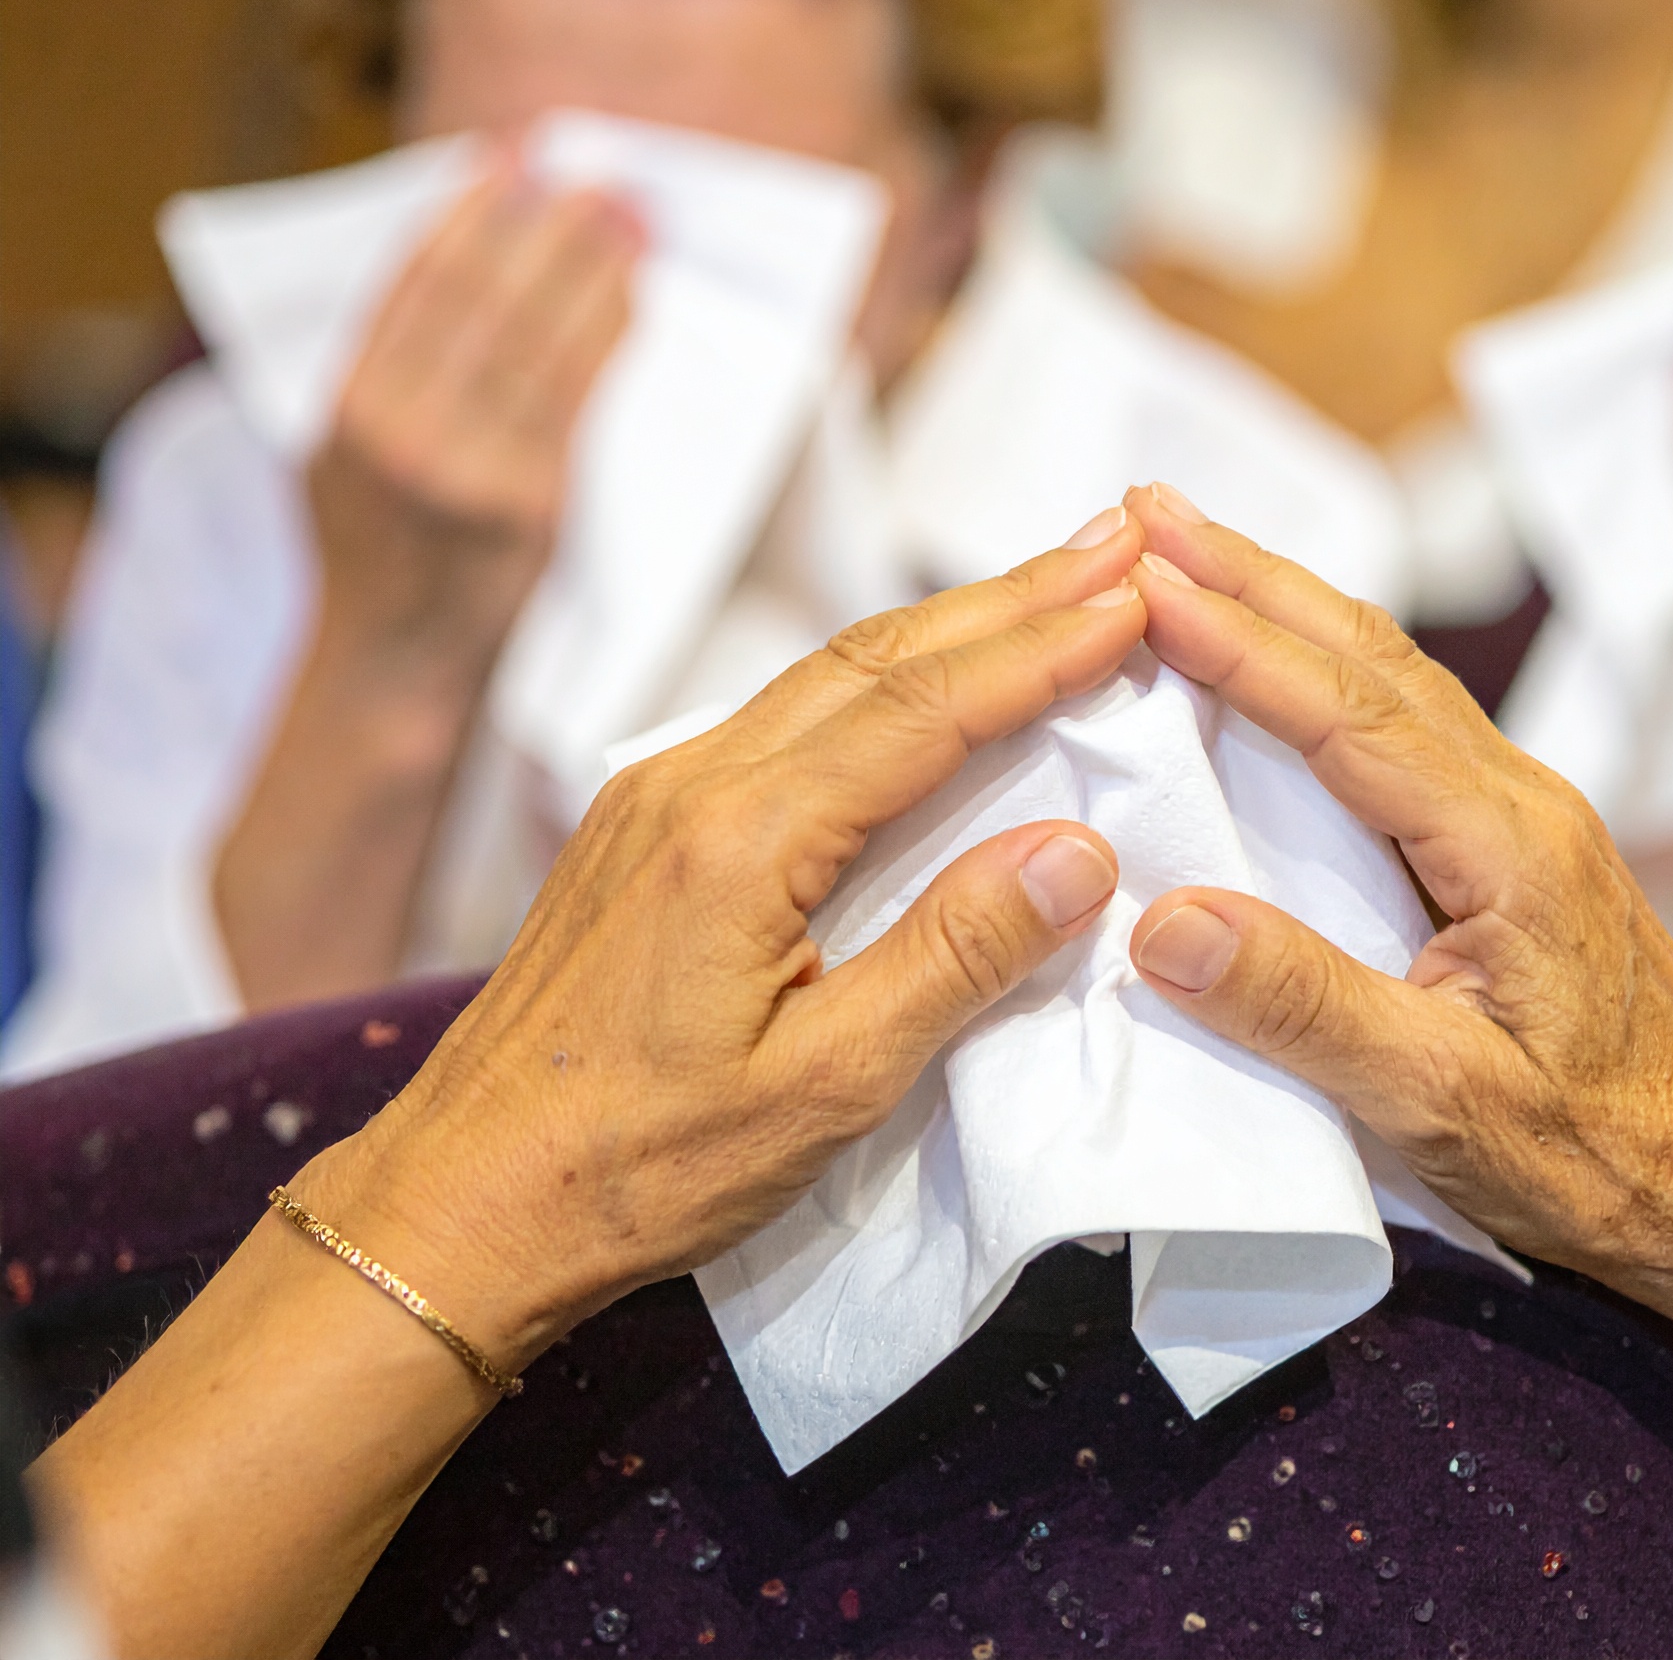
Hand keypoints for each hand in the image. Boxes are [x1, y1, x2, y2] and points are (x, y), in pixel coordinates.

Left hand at [290, 510, 1150, 1368]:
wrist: (463, 1201)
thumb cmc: (640, 1167)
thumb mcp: (824, 1089)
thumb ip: (952, 960)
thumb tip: (1078, 853)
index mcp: (742, 839)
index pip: (924, 710)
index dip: (1040, 651)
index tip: (1135, 599)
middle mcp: (692, 784)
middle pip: (876, 656)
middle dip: (1008, 597)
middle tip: (1116, 544)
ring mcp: (656, 795)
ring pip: (825, 674)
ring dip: (946, 627)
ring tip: (1047, 590)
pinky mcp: (640, 825)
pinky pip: (782, 716)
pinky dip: (880, 679)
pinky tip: (924, 683)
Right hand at [308, 151, 642, 684]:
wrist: (393, 665)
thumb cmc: (376, 552)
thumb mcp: (339, 451)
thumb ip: (381, 367)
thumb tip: (451, 262)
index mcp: (348, 403)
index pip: (412, 279)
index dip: (465, 209)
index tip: (508, 158)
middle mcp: (401, 430)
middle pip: (482, 297)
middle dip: (544, 224)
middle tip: (596, 173)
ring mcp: (468, 468)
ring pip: (537, 340)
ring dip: (589, 268)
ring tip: (629, 217)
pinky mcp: (530, 505)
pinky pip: (576, 399)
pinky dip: (606, 337)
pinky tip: (630, 299)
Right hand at [1117, 487, 1672, 1302]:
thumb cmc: (1598, 1157)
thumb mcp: (1445, 1105)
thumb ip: (1304, 1009)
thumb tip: (1163, 921)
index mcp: (1509, 844)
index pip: (1350, 714)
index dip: (1238, 641)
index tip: (1140, 580)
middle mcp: (1523, 801)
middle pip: (1372, 656)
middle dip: (1252, 575)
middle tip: (1144, 510)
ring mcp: (1524, 818)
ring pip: (1392, 678)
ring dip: (1287, 607)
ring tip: (1190, 556)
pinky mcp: (1515, 848)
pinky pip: (1405, 726)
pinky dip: (1322, 673)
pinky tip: (1279, 669)